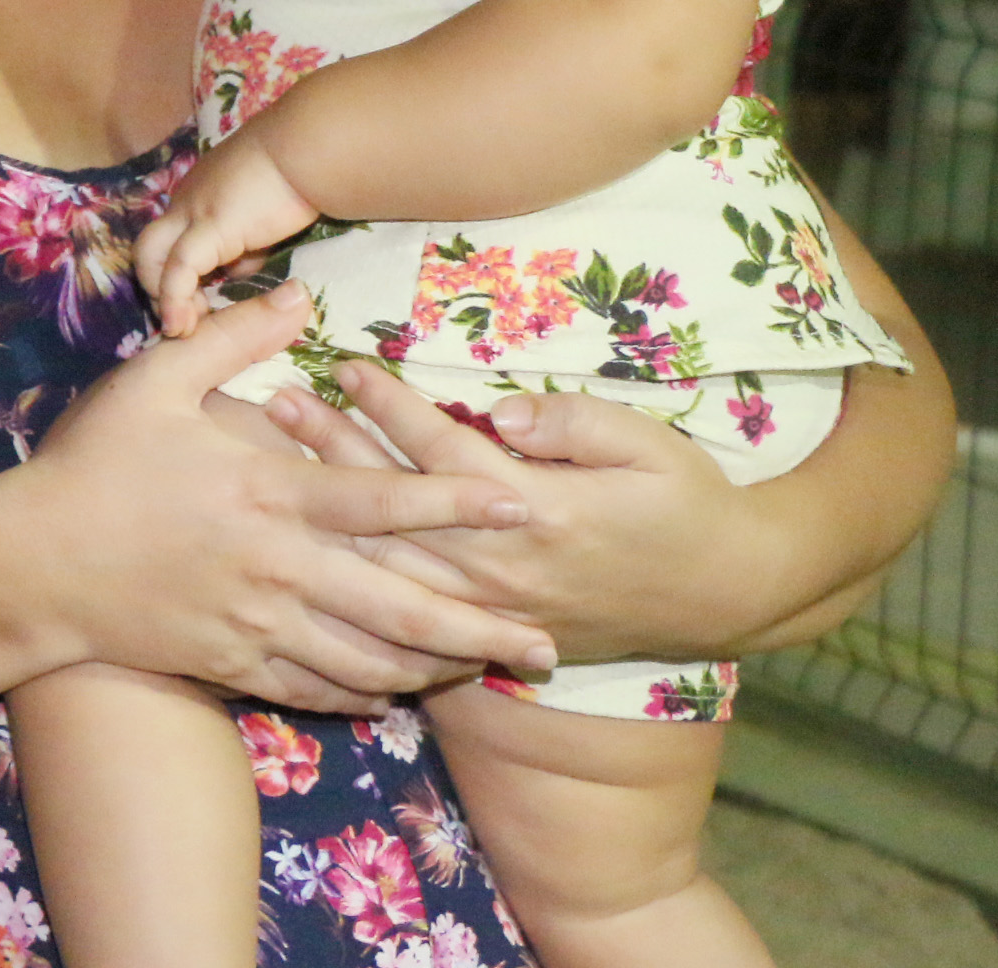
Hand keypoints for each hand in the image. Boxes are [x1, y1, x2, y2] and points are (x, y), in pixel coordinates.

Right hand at [17, 283, 552, 712]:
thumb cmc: (93, 464)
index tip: (522, 506)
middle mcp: (276, 567)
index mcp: (266, 493)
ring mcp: (256, 625)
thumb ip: (231, 336)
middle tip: (547, 644)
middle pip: (398, 607)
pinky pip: (314, 690)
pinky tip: (398, 692)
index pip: (381, 502)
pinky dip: (364, 694)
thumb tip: (300, 296)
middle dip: (480, 628)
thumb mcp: (154, 380)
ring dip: (435, 670)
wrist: (31, 565)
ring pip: (367, 661)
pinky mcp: (231, 664)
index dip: (455, 502)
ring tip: (488, 672)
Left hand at [130, 134, 319, 337]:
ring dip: (161, 297)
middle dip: (158, 287)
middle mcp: (188, 200)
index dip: (178, 277)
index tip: (201, 304)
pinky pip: (180, 267)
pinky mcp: (210, 223)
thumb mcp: (267, 220)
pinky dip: (176, 299)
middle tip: (186, 319)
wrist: (312, 148)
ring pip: (151, 255)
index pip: (172, 242)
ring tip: (181, 328)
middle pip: (148, 246)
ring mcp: (194, 209)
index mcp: (200, 197)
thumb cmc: (300, 176)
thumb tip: (241, 271)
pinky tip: (182, 324)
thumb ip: (249, 246)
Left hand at [260, 360, 779, 662]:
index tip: (343, 361)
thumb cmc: (688, 503)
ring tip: (273, 468)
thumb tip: (502, 409)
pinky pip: (408, 617)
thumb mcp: (651, 445)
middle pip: (395, 506)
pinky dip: (355, 587)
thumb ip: (574, 423)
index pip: (444, 450)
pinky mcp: (492, 636)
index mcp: (540, 512)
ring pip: (388, 565)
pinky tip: (310, 557)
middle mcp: (504, 566)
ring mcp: (493, 609)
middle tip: (274, 403)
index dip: (390, 403)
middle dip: (330, 451)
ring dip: (327, 514)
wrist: (724, 595)